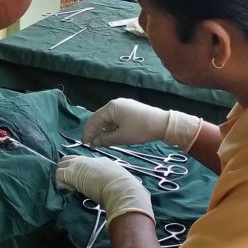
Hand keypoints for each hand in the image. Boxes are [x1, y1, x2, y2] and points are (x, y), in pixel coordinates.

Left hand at [55, 155, 153, 224]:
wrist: (123, 189)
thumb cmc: (126, 188)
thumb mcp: (121, 181)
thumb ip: (116, 182)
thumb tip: (121, 189)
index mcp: (101, 161)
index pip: (85, 162)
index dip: (82, 172)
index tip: (85, 183)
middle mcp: (88, 160)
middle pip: (70, 159)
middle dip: (68, 170)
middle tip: (74, 185)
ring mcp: (78, 165)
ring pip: (61, 166)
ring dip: (63, 177)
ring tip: (72, 189)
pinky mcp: (71, 173)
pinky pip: (58, 176)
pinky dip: (61, 184)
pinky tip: (71, 191)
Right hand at [82, 98, 201, 151]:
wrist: (163, 124)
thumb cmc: (141, 129)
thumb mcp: (121, 137)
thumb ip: (105, 139)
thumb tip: (94, 143)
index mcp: (111, 107)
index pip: (94, 120)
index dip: (88, 133)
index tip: (84, 143)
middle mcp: (115, 104)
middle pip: (100, 118)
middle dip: (95, 131)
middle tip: (91, 144)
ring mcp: (123, 106)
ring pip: (108, 119)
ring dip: (103, 130)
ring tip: (101, 142)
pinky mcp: (130, 110)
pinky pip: (116, 118)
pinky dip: (112, 127)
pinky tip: (111, 136)